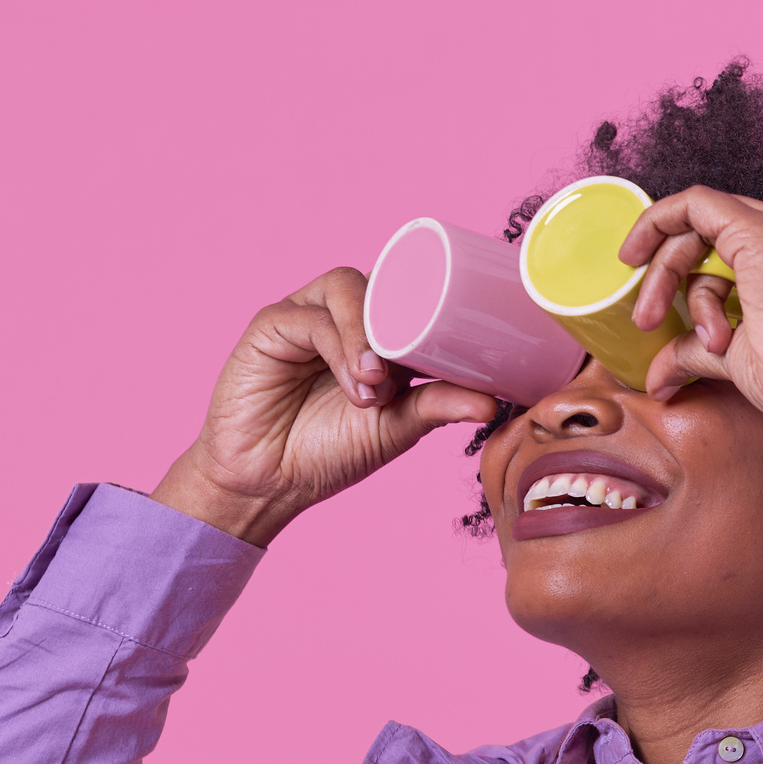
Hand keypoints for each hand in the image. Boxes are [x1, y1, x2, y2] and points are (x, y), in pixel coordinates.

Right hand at [151, 267, 498, 544]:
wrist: (269, 483)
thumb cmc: (330, 451)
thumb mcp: (397, 428)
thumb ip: (438, 406)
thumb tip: (493, 402)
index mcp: (379, 332)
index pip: (412, 295)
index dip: (442, 306)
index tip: (474, 338)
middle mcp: (343, 316)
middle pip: (382, 280)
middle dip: (406, 318)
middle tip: (415, 370)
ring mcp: (306, 316)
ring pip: (347, 286)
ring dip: (369, 333)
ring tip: (377, 384)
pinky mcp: (270, 326)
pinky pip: (309, 318)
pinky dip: (339, 346)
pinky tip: (355, 384)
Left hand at [618, 187, 762, 429]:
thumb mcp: (741, 360)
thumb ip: (698, 350)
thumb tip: (662, 373)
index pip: (739, 249)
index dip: (695, 271)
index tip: (661, 306)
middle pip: (718, 233)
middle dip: (672, 274)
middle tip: (648, 321)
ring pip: (703, 226)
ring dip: (669, 279)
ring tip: (680, 333)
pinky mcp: (762, 232)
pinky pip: (696, 205)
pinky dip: (660, 222)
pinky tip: (635, 256)